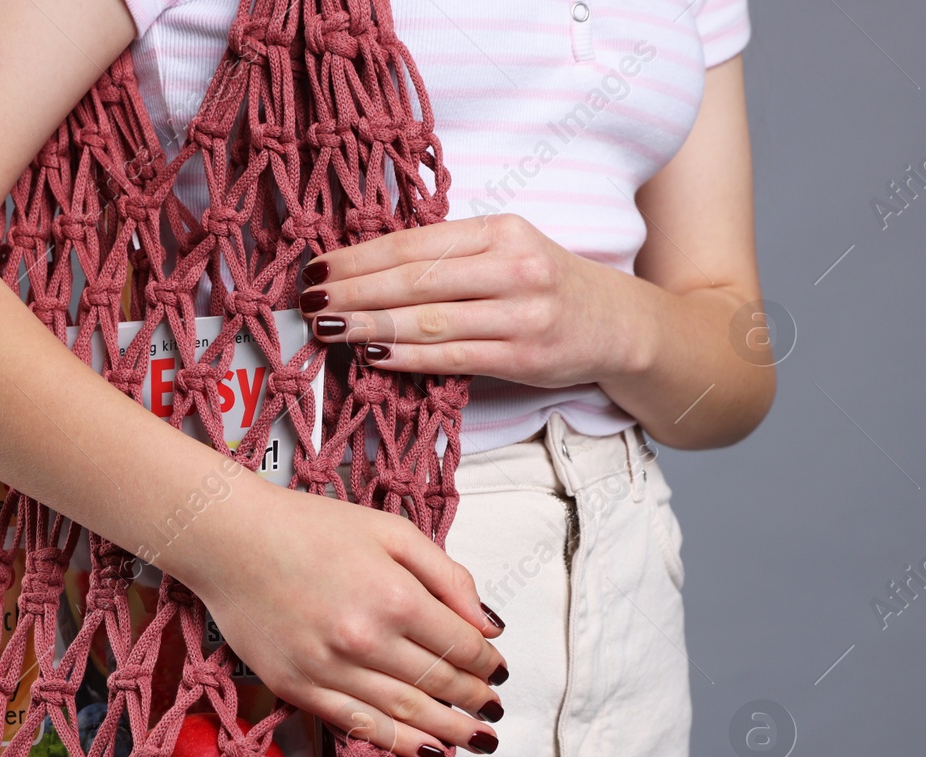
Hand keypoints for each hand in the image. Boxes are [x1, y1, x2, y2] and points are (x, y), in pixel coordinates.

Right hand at [174, 478, 508, 756]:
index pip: (461, 646)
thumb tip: (489, 626)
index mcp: (395, 596)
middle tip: (494, 709)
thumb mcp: (391, 532)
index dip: (488, 664)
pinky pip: (358, 726)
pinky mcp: (298, 688)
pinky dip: (398, 744)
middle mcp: (366, 639)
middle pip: (439, 683)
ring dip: (450, 730)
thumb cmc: (310, 527)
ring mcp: (329, 669)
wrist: (230, 540)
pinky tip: (427, 750)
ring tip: (478, 740)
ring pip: (405, 713)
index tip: (499, 671)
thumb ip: (447, 575)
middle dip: (475, 700)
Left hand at [297, 213, 645, 388]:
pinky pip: (452, 357)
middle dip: (353, 291)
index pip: (414, 243)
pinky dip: (407, 357)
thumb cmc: (544, 283)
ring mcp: (522, 314)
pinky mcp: (524, 357)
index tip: (317, 269)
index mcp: (501, 230)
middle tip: (308, 302)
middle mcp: (514, 267)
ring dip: (370, 325)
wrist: (617, 324)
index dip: (359, 257)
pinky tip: (371, 355)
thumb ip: (447, 255)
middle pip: (415, 280)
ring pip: (429, 321)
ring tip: (328, 328)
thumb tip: (362, 268)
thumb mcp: (504, 251)